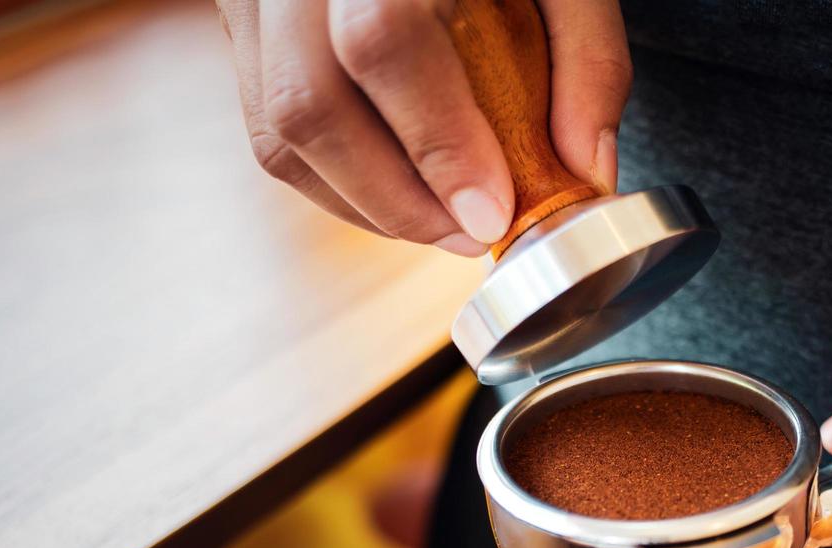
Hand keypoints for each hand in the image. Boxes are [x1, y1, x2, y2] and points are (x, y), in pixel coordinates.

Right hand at [216, 0, 629, 253]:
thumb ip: (588, 57)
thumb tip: (585, 171)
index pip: (383, 39)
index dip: (437, 141)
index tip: (491, 212)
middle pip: (308, 101)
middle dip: (397, 199)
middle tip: (472, 235)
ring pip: (277, 130)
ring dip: (367, 204)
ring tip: (443, 223)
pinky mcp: (243, 27)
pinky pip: (269, 131)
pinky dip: (337, 184)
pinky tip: (400, 194)